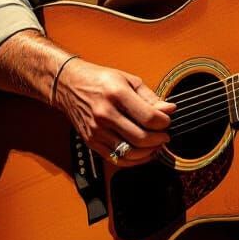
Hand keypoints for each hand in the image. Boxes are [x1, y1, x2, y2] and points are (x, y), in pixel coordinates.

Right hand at [52, 59, 175, 166]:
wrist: (69, 85)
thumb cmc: (99, 80)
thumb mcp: (128, 79)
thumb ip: (150, 97)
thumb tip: (169, 109)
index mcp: (116, 94)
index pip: (149, 117)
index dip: (164, 122)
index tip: (167, 120)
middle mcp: (105, 114)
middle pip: (141, 138)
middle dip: (159, 139)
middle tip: (165, 135)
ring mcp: (96, 130)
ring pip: (130, 152)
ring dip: (149, 152)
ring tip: (156, 144)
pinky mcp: (91, 142)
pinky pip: (117, 159)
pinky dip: (134, 160)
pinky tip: (142, 153)